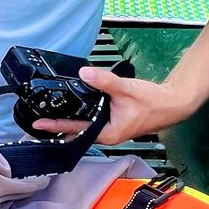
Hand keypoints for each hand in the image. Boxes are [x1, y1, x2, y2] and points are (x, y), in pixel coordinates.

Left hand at [32, 66, 195, 144]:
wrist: (172, 103)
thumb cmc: (152, 101)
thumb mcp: (126, 89)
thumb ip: (104, 81)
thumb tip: (84, 73)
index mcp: (107, 133)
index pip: (75, 129)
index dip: (56, 126)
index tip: (38, 124)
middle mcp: (106, 135)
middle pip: (77, 130)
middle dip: (58, 124)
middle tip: (37, 117)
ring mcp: (110, 129)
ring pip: (84, 124)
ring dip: (69, 118)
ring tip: (50, 111)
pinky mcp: (113, 121)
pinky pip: (92, 119)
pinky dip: (81, 113)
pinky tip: (73, 104)